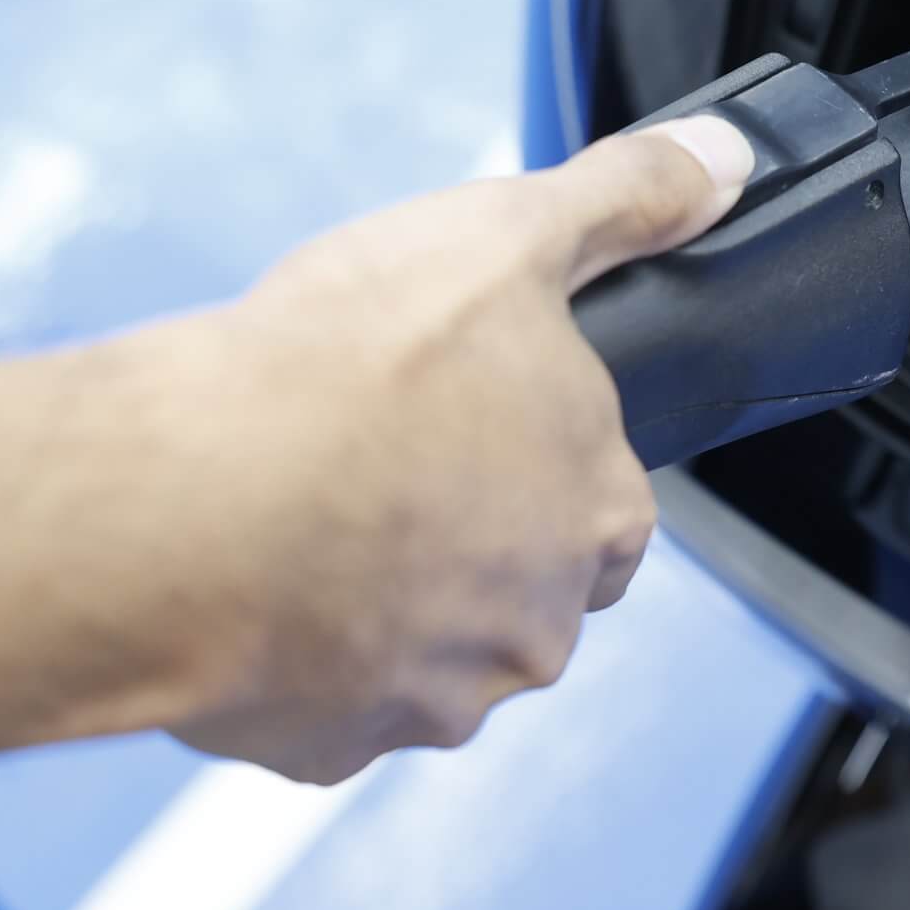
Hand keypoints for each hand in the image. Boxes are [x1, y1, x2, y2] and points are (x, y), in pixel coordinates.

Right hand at [164, 116, 753, 782]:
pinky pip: (325, 698)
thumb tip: (723, 164)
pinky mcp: (328, 745)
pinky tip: (253, 577)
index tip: (466, 416)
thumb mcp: (510, 232)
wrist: (186, 502)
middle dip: (461, 530)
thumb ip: (628, 198)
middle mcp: (539, 628)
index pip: (608, 500)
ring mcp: (433, 698)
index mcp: (600, 516)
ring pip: (426, 645)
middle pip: (521, 581)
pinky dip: (296, 648)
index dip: (538, 451)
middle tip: (375, 455)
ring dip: (379, 592)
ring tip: (302, 506)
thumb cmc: (351, 369)